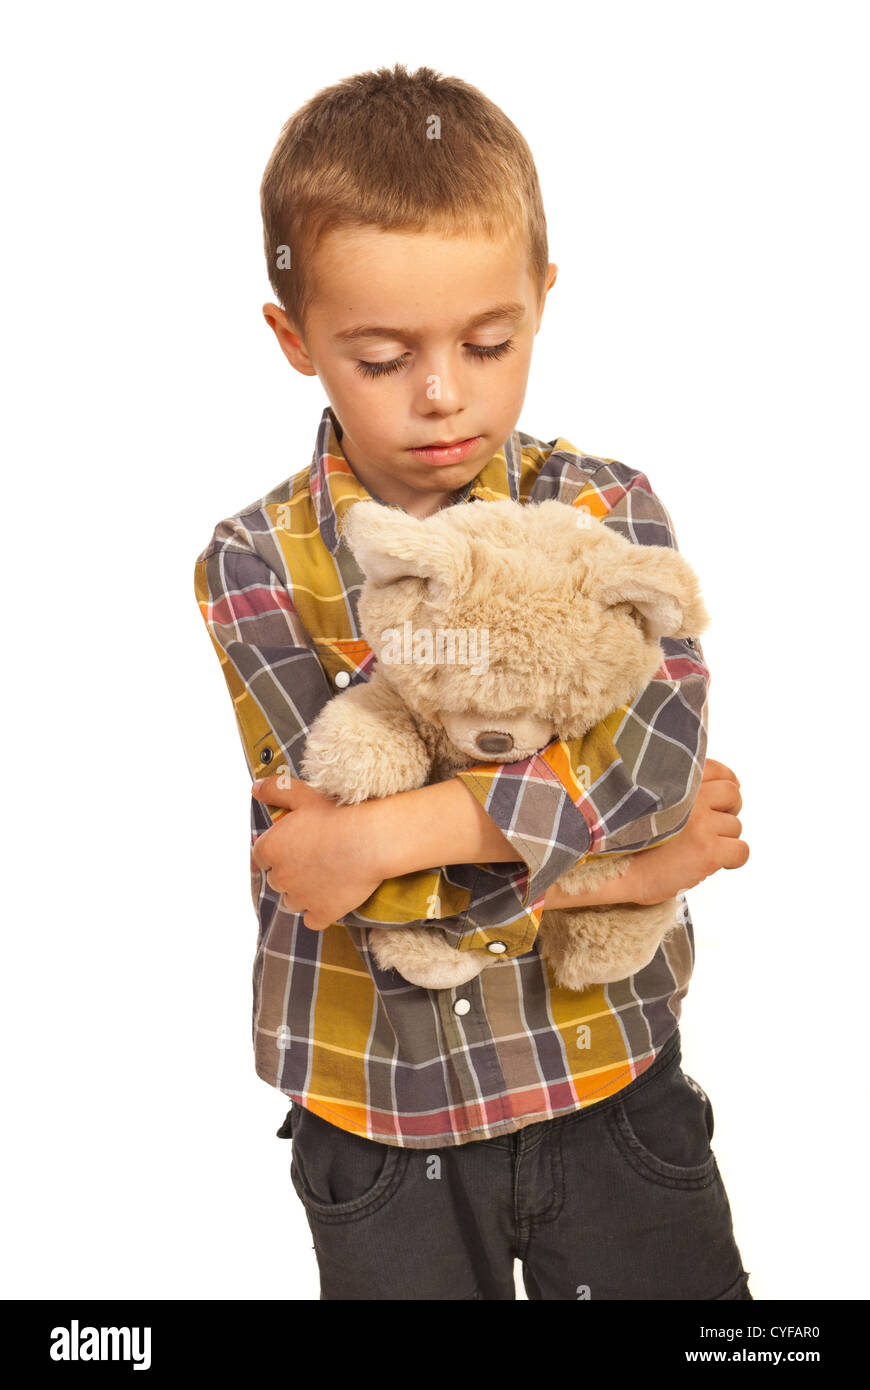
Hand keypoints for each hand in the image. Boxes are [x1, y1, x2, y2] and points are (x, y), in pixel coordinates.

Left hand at [250, 774, 384, 930]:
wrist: (372, 839)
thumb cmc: (338, 814)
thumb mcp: (303, 794)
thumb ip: (275, 790)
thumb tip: (255, 789)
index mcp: (271, 849)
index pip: (260, 857)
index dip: (276, 851)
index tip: (293, 846)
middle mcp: (280, 877)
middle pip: (276, 880)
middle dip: (289, 872)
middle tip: (313, 858)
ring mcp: (301, 898)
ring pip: (291, 901)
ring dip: (302, 893)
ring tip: (323, 878)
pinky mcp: (322, 913)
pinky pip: (312, 921)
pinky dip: (318, 912)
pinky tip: (331, 898)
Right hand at [624, 758, 748, 905]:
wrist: (616, 870)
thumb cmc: (631, 838)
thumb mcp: (650, 797)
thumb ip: (679, 788)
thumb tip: (727, 784)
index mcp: (675, 781)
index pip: (719, 771)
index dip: (724, 785)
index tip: (719, 800)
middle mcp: (691, 797)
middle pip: (733, 795)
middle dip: (728, 810)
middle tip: (710, 826)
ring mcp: (701, 823)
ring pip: (736, 826)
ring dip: (722, 839)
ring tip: (697, 848)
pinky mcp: (708, 851)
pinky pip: (742, 851)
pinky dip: (732, 859)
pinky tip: (711, 862)